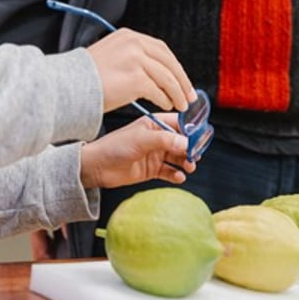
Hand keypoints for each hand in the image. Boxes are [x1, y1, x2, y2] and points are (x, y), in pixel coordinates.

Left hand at [79, 114, 193, 188]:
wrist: (98, 167)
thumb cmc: (114, 147)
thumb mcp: (141, 139)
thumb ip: (165, 140)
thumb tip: (186, 143)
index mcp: (154, 124)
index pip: (179, 123)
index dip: (191, 129)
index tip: (201, 137)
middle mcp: (157, 138)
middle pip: (182, 142)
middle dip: (191, 148)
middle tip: (197, 155)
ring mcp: (155, 154)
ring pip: (178, 157)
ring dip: (186, 162)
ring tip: (189, 167)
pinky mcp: (152, 169)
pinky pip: (170, 171)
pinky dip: (176, 174)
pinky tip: (178, 176)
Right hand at [86, 28, 195, 112]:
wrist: (68, 84)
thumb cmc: (84, 76)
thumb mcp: (109, 54)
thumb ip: (130, 57)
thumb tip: (151, 71)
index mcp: (128, 36)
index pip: (160, 49)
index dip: (174, 65)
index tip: (181, 77)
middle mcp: (134, 44)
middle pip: (168, 61)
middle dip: (182, 79)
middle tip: (189, 94)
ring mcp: (136, 60)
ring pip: (167, 77)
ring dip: (177, 92)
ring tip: (180, 104)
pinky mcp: (136, 79)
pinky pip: (158, 91)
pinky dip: (165, 99)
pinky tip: (166, 105)